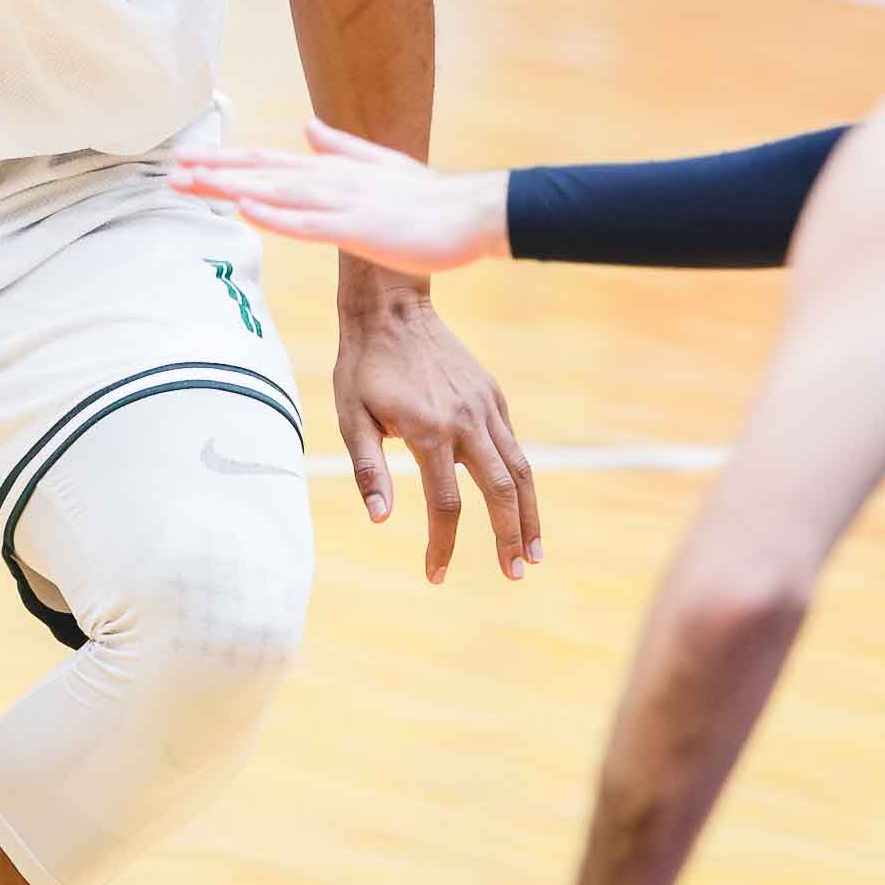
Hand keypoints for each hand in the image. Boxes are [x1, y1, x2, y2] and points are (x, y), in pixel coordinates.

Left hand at [172, 116, 512, 276]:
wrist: (473, 213)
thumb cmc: (429, 199)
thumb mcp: (380, 165)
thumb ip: (341, 148)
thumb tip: (308, 128)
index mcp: (333, 170)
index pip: (267, 162)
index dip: (226, 161)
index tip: (188, 162)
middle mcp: (330, 180)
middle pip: (261, 172)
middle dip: (214, 171)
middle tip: (170, 171)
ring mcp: (342, 202)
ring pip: (275, 191)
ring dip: (231, 187)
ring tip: (191, 184)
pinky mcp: (358, 228)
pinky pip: (309, 222)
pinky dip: (275, 214)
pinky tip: (246, 208)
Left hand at [331, 272, 538, 582]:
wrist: (391, 309)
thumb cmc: (364, 367)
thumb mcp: (351, 417)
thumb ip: (367, 469)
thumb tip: (379, 520)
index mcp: (428, 432)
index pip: (445, 504)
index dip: (443, 545)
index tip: (436, 576)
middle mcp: (466, 421)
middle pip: (501, 491)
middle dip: (511, 537)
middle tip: (517, 574)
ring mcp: (485, 407)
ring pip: (520, 469)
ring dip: (530, 514)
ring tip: (534, 552)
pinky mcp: (493, 396)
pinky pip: (512, 444)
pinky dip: (520, 478)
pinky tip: (518, 503)